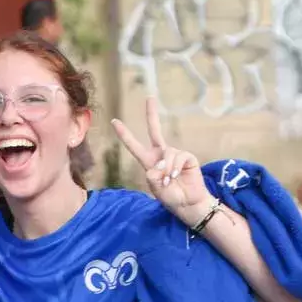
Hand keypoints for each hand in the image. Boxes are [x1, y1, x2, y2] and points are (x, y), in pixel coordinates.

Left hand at [111, 96, 210, 218]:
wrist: (188, 204)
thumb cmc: (171, 197)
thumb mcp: (156, 188)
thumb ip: (153, 177)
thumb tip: (159, 165)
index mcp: (149, 162)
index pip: (134, 146)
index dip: (125, 134)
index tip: (114, 121)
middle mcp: (161, 155)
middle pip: (154, 130)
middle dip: (152, 114)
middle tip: (150, 97)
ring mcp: (174, 154)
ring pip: (167, 153)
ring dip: (167, 170)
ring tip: (169, 181)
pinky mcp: (187, 157)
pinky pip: (178, 157)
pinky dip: (175, 168)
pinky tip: (176, 177)